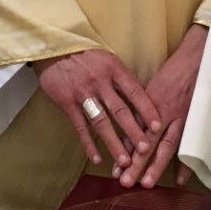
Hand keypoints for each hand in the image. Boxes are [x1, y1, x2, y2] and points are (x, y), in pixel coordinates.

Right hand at [34, 48, 161, 172]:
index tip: (157, 126)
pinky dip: (89, 144)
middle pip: (120, 110)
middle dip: (134, 132)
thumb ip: (121, 78)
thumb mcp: (106, 59)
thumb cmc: (83, 53)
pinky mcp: (67, 102)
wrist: (52, 47)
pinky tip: (97, 158)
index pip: (134, 91)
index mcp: (113, 69)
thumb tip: (141, 97)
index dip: (147, 109)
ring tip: (124, 161)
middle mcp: (100, 82)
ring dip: (114, 143)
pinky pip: (80, 127)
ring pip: (101, 122)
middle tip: (145, 150)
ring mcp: (83, 93)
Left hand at [118, 24, 206, 190]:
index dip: (125, 151)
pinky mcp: (193, 119)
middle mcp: (162, 113)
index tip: (115, 170)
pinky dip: (187, 162)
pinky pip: (189, 144)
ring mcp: (179, 118)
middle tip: (125, 182)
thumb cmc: (171, 73)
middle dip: (136, 164)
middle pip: (147, 143)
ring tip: (148, 183)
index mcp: (148, 105)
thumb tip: (129, 130)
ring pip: (167, 146)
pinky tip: (181, 180)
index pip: (134, 132)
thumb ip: (140, 109)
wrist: (195, 60)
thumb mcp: (150, 88)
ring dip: (157, 166)